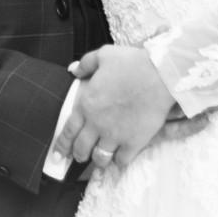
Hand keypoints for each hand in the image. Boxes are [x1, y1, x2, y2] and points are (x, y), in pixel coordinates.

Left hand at [51, 46, 174, 168]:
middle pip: (81, 148)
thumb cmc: (133, 63)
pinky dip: (119, 161)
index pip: (68, 131)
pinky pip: (122, 161)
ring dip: (98, 160)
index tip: (57, 155)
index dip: (61, 145)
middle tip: (78, 157)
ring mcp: (115, 135)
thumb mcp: (104, 55)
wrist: (160, 75)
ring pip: (100, 158)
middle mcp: (97, 123)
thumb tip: (73, 70)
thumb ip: (85, 64)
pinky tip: (119, 157)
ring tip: (99, 158)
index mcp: (87, 104)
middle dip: (77, 155)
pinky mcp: (134, 142)